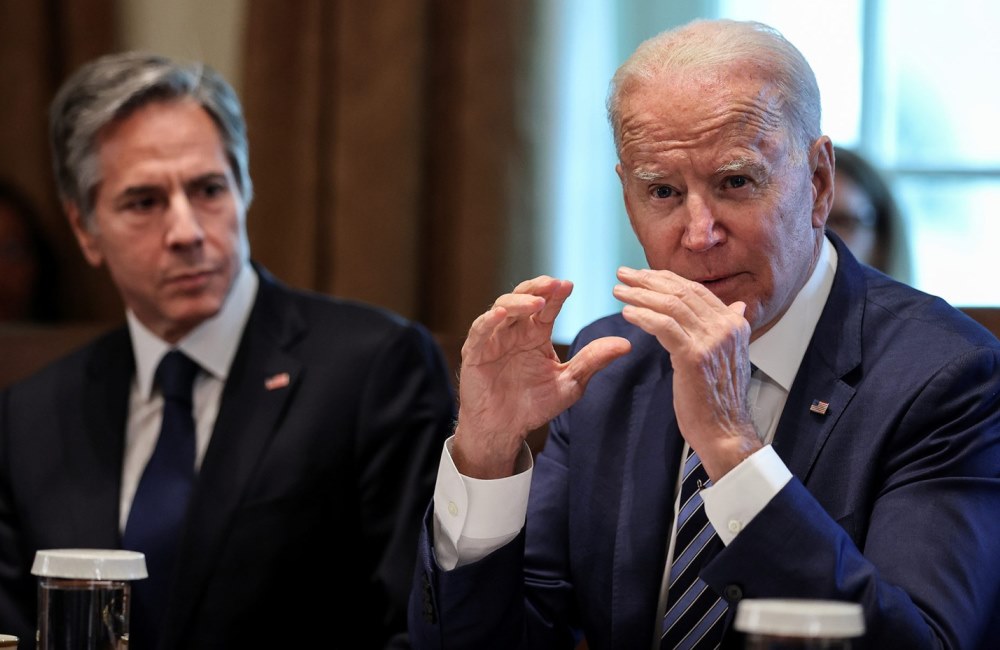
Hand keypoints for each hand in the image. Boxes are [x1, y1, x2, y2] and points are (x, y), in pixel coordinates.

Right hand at [453, 276, 630, 477]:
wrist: (504, 429)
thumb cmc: (534, 404)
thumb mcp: (570, 383)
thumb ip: (592, 361)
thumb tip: (625, 344)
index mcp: (536, 333)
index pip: (548, 306)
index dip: (557, 294)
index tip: (570, 285)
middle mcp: (515, 330)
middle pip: (524, 298)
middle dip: (537, 288)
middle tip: (553, 285)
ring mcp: (494, 339)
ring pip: (502, 308)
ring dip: (518, 301)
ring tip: (536, 302)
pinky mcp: (475, 352)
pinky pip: (480, 330)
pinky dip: (489, 320)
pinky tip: (500, 314)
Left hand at [613, 266, 758, 480]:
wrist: (725, 431)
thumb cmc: (720, 399)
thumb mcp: (730, 357)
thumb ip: (729, 329)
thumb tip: (738, 307)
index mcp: (734, 323)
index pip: (695, 290)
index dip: (665, 279)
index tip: (642, 274)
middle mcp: (726, 327)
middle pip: (681, 292)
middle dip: (648, 280)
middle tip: (623, 274)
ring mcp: (712, 340)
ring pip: (670, 306)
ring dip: (640, 295)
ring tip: (618, 291)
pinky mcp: (694, 356)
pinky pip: (664, 327)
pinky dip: (643, 316)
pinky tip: (627, 313)